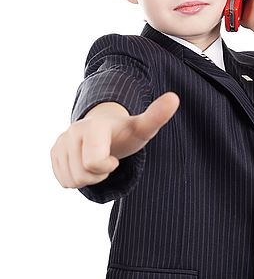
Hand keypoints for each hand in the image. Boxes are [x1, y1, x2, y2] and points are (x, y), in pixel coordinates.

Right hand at [50, 92, 179, 188]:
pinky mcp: (54, 151)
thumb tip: (174, 97)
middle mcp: (73, 130)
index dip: (107, 167)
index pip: (94, 162)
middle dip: (98, 174)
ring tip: (97, 160)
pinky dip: (76, 178)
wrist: (107, 128)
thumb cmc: (126, 131)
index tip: (115, 158)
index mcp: (94, 126)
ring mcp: (61, 141)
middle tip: (108, 159)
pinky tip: (86, 163)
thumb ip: (157, 115)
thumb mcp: (143, 127)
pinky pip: (62, 181)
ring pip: (71, 180)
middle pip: (83, 175)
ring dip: (88, 178)